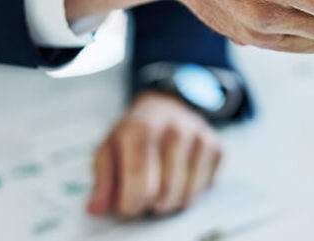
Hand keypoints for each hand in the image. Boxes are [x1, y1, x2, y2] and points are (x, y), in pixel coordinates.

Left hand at [87, 92, 222, 218]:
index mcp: (141, 129)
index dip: (129, 206)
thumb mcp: (109, 148)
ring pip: (185, 198)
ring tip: (161, 179)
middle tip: (145, 185)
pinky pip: (205, 189)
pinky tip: (181, 173)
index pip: (139, 190)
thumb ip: (101, 179)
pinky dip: (191, 190)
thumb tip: (96, 207)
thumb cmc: (135, 132)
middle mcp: (174, 129)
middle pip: (163, 198)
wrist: (166, 105)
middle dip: (150, 202)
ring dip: (170, 198)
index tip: (125, 199)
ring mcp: (199, 137)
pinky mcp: (217, 146)